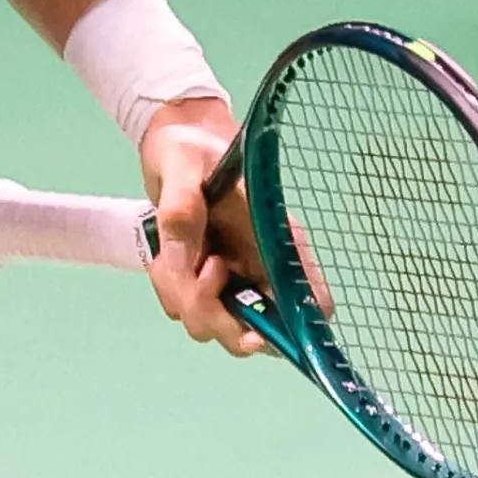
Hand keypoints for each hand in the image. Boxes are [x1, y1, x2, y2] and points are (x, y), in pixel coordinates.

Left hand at [138, 95, 265, 356]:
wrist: (171, 143)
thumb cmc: (189, 148)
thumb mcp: (183, 165)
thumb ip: (184, 209)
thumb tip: (187, 258)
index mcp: (276, 241)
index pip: (310, 302)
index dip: (291, 329)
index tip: (250, 320)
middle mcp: (261, 268)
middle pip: (257, 333)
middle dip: (218, 319)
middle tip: (200, 272)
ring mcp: (233, 277)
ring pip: (216, 325)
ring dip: (187, 301)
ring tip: (177, 255)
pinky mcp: (204, 279)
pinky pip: (187, 308)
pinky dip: (171, 291)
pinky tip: (167, 257)